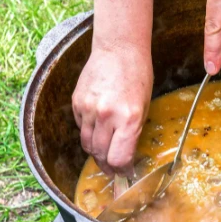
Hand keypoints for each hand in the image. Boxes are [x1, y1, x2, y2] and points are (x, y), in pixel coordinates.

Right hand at [72, 0, 153, 174]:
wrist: (118, 49)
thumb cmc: (137, 76)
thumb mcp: (143, 106)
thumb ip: (133, 132)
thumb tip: (125, 156)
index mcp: (128, 118)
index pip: (119, 157)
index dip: (121, 169)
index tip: (125, 172)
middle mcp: (106, 115)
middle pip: (100, 154)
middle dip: (108, 165)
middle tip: (114, 169)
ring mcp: (88, 108)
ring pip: (87, 144)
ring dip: (96, 152)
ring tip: (104, 154)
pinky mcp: (77, 102)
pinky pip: (81, 128)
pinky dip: (88, 133)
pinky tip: (98, 128)